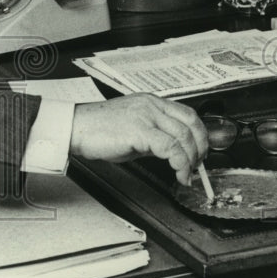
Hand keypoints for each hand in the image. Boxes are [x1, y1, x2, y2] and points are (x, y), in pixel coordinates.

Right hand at [68, 94, 207, 185]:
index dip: (200, 135)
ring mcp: (146, 116)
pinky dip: (180, 164)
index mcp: (151, 102)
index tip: (200, 153)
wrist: (76, 128)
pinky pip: (170, 148)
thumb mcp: (133, 129)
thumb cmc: (98, 129)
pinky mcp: (140, 130)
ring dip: (191, 160)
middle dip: (200, 148)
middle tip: (197, 166)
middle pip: (191, 124)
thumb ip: (154, 137)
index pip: (188, 114)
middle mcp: (151, 105)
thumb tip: (173, 153)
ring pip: (184, 137)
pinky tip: (178, 175)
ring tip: (186, 174)